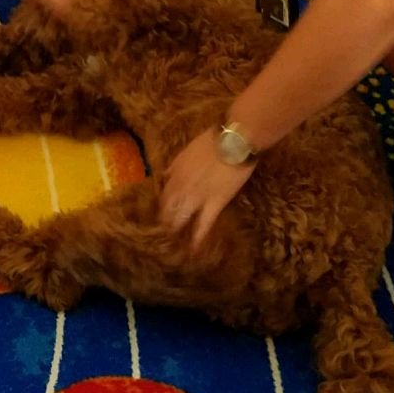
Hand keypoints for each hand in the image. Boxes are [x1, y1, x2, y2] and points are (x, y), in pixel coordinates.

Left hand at [160, 127, 250, 250]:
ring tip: (174, 249)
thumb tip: (166, 176)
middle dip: (164, 226)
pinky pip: (202, 225)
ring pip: (179, 220)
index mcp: (173, 174)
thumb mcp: (186, 152)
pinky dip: (197, 239)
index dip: (160, 210)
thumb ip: (175, 166)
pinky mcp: (214, 204)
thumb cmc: (212, 141)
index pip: (161, 197)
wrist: (233, 140)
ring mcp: (195, 198)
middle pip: (166, 212)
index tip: (160, 220)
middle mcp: (179, 188)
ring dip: (176, 234)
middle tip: (163, 239)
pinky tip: (194, 252)